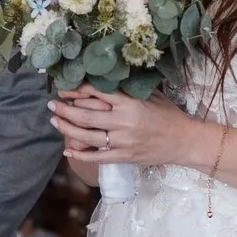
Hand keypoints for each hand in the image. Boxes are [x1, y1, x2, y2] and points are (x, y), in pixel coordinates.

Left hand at [50, 85, 200, 167]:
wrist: (184, 141)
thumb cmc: (167, 114)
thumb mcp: (150, 95)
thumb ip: (127, 90)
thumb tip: (102, 79)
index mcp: (129, 102)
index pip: (96, 93)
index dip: (76, 90)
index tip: (65, 88)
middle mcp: (123, 121)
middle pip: (85, 114)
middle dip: (65, 108)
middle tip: (51, 104)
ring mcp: (123, 141)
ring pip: (87, 135)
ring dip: (67, 127)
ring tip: (55, 120)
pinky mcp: (124, 156)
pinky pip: (97, 156)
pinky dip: (81, 154)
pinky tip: (68, 150)